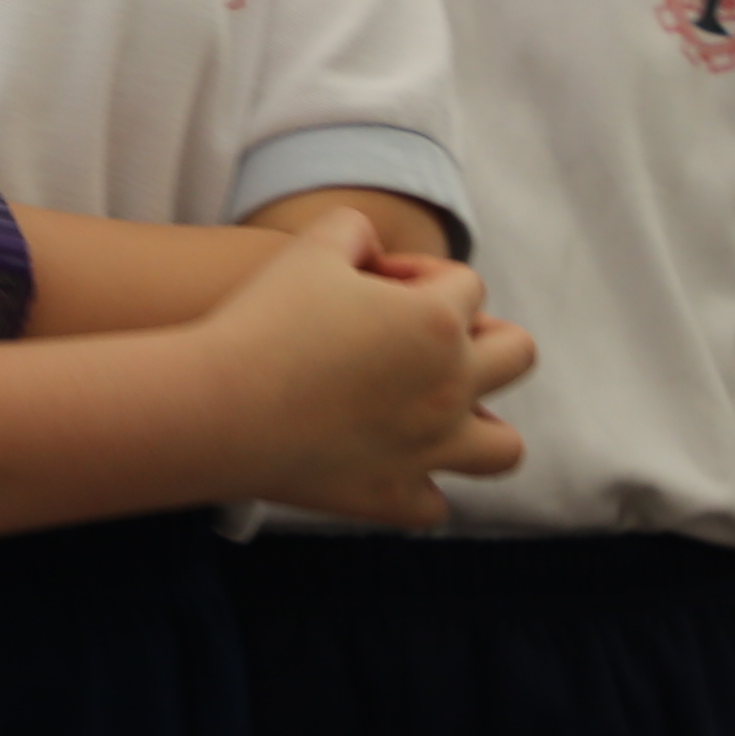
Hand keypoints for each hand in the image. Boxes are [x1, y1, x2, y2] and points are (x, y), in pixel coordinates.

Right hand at [202, 213, 533, 524]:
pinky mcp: (392, 498)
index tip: (374, 286)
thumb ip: (356, 229)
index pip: (468, 287)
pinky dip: (420, 487)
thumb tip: (372, 247)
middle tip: (420, 343)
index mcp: (438, 322)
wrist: (218, 407)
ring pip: (504, 447)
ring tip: (435, 413)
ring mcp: (430, 451)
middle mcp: (451, 387)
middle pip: (516, 354)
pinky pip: (435, 506)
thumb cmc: (263, 318)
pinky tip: (387, 464)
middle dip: (481, 339)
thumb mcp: (311, 245)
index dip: (423, 277)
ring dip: (481, 426)